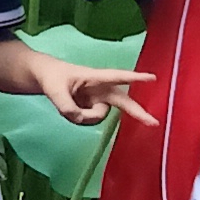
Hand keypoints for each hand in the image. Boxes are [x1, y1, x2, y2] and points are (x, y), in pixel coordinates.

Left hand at [36, 55, 159, 128]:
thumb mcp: (54, 91)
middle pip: (123, 102)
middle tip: (154, 122)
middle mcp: (101, 89)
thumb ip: (67, 108)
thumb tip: (81, 119)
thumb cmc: (53, 78)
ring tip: (69, 104)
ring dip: (84, 115)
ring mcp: (99, 100)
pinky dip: (79, 118)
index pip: (117, 77)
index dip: (135, 77)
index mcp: (95, 77)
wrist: (45, 78)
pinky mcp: (94, 109)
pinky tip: (72, 109)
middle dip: (138, 112)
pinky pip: (90, 120)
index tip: (153, 78)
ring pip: (99, 116)